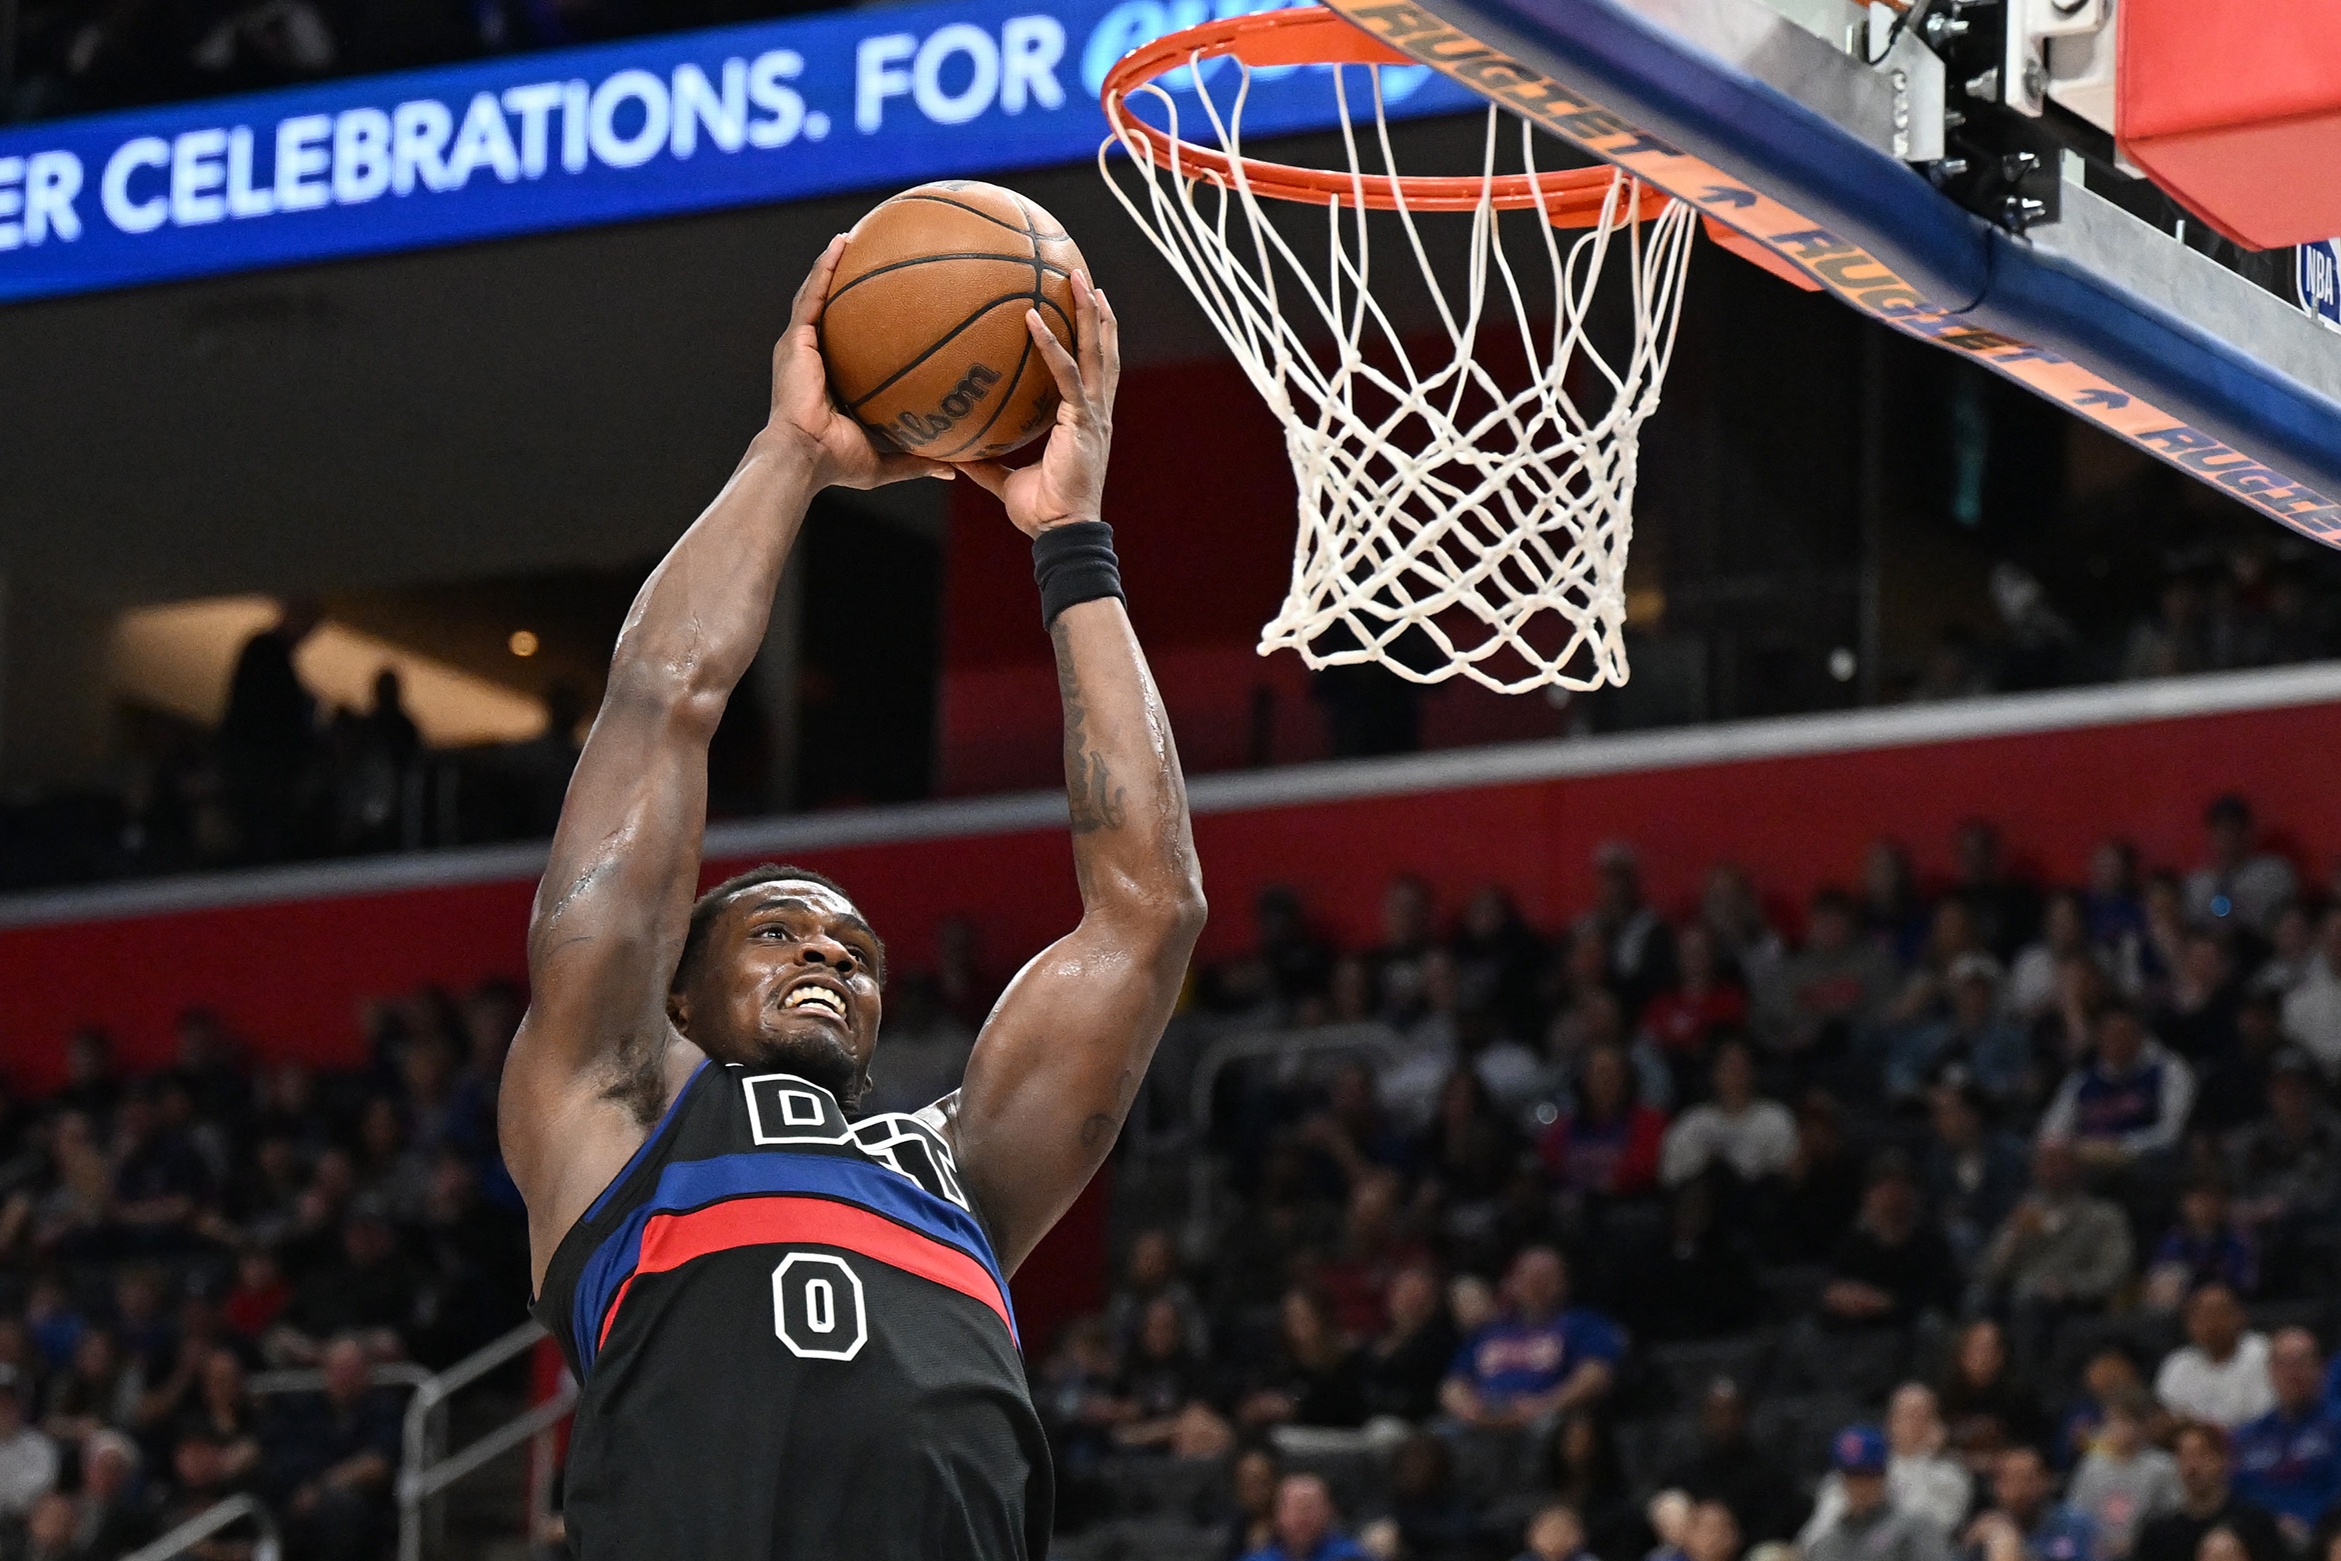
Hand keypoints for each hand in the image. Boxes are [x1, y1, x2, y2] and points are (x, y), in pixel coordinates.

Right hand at [766, 235, 956, 491]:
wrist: (804, 458)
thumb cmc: (837, 463)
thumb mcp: (887, 460)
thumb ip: (919, 460)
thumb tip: (955, 468)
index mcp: (830, 380)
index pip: (848, 344)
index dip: (863, 323)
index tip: (888, 304)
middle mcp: (813, 358)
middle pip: (831, 312)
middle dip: (847, 283)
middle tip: (871, 257)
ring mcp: (800, 347)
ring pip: (817, 295)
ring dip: (833, 264)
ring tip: (852, 235)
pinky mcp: (794, 340)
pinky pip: (812, 295)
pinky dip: (825, 268)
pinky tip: (841, 244)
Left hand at [962, 271, 1117, 535]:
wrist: (1060, 532)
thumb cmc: (1041, 511)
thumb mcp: (1005, 481)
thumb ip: (985, 463)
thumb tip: (953, 452)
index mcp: (1086, 420)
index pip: (1093, 369)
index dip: (1093, 337)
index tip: (1085, 307)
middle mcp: (1096, 411)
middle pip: (1102, 350)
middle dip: (1096, 312)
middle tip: (1083, 276)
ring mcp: (1094, 414)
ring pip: (1096, 352)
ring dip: (1088, 313)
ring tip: (1079, 278)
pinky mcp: (1083, 420)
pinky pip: (1066, 374)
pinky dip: (1050, 345)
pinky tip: (1032, 319)